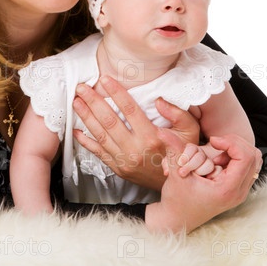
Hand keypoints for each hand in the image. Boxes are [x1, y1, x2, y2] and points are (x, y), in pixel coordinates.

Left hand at [72, 76, 199, 190]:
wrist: (176, 186)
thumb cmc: (181, 155)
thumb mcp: (189, 133)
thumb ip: (178, 114)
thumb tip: (158, 100)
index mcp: (152, 137)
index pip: (129, 109)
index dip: (116, 92)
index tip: (104, 79)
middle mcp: (136, 149)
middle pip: (109, 121)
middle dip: (93, 102)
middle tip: (82, 87)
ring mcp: (125, 160)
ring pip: (101, 135)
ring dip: (86, 117)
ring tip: (76, 102)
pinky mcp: (118, 168)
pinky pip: (99, 153)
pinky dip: (86, 141)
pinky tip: (76, 130)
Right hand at [146, 129, 262, 233]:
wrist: (178, 219)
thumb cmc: (177, 200)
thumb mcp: (176, 174)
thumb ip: (174, 151)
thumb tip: (162, 131)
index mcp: (228, 189)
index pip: (245, 156)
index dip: (230, 142)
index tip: (212, 140)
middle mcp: (239, 192)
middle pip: (254, 155)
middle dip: (235, 143)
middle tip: (215, 145)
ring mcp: (240, 192)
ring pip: (254, 160)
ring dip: (236, 150)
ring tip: (217, 154)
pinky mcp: (237, 190)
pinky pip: (248, 167)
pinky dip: (235, 157)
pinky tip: (217, 161)